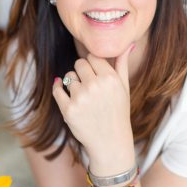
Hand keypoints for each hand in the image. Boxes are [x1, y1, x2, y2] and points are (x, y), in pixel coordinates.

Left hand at [52, 44, 134, 171]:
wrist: (110, 142)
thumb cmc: (118, 112)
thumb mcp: (124, 88)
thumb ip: (122, 64)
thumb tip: (129, 44)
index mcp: (110, 78)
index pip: (92, 56)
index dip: (92, 65)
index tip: (96, 75)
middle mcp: (95, 86)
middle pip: (79, 63)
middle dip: (82, 72)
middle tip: (89, 86)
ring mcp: (81, 98)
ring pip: (68, 76)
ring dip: (73, 84)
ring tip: (84, 98)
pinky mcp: (68, 110)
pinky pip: (57, 89)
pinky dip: (58, 88)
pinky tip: (64, 91)